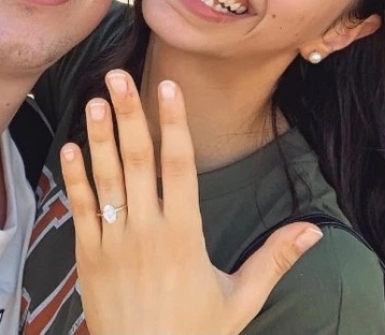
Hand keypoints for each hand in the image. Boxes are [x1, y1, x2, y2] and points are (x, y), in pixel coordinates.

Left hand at [60, 71, 321, 334]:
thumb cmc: (194, 334)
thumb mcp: (240, 299)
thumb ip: (274, 258)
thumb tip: (315, 230)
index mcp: (184, 235)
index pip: (179, 167)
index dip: (173, 124)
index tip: (168, 87)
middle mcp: (147, 232)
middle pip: (138, 162)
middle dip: (129, 115)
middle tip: (119, 74)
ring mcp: (114, 242)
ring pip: (106, 179)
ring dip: (99, 137)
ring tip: (96, 99)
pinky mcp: (88, 256)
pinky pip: (81, 209)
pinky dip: (74, 178)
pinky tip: (69, 146)